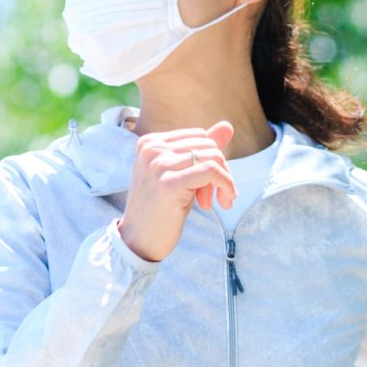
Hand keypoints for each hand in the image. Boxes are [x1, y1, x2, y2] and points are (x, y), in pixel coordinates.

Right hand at [116, 121, 235, 262]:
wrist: (139, 241)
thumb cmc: (160, 209)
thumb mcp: (181, 174)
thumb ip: (201, 149)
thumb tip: (227, 126)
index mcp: (150, 142)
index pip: (199, 136)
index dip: (211, 159)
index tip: (209, 185)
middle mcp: (152, 148)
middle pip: (208, 145)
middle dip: (219, 170)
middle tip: (214, 197)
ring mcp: (159, 164)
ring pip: (213, 156)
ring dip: (225, 180)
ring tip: (219, 202)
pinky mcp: (170, 183)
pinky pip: (212, 171)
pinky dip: (226, 184)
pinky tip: (226, 200)